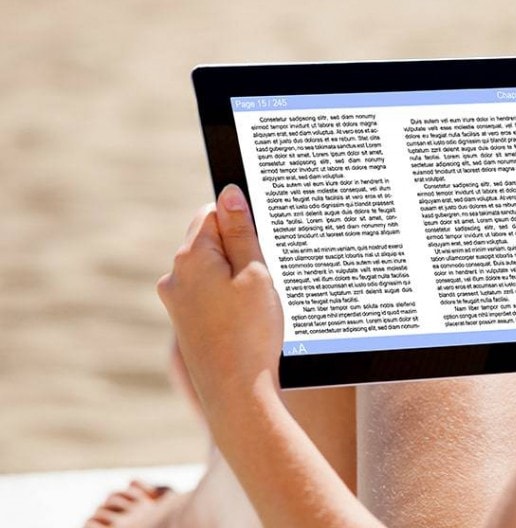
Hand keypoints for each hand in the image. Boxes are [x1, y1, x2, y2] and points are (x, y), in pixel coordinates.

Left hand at [157, 184, 282, 410]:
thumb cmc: (251, 333)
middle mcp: (175, 277)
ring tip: (259, 302)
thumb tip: (229, 193)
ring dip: (235, 276)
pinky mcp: (186, 323)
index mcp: (191, 258)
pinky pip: (208, 294)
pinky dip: (228, 298)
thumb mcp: (255, 274)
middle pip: (210, 241)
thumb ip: (241, 231)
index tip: (264, 243)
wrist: (237, 394)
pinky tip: (248, 319)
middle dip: (239, 250)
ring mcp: (177, 302)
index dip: (242, 223)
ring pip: (211, 269)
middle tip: (267, 275)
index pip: (213, 213)